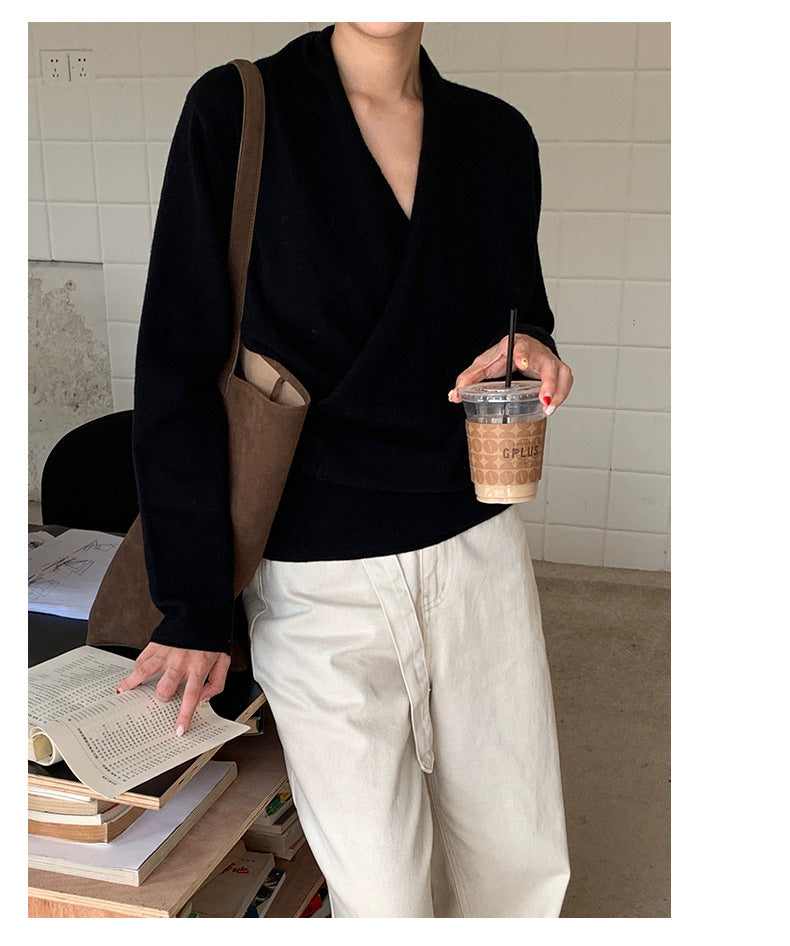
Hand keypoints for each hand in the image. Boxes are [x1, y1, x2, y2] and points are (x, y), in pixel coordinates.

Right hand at [116, 643, 230, 734]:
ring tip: (124, 692)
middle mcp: (180, 661)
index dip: (184, 715)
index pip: (191, 697)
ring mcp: (166, 652)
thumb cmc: (212, 638)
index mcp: (199, 667)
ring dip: (133, 684)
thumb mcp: (223, 660)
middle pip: (164, 688)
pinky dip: (135, 669)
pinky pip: (142, 658)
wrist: (202, 612)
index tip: (178, 730)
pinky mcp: (157, 644)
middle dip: (162, 698)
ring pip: (144, 672)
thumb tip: (203, 699)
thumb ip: (216, 683)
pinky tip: (130, 676)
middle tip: (162, 699)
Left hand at [448, 333, 572, 414]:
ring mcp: (549, 360)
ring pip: (562, 373)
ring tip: (548, 409)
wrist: (520, 347)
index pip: (521, 346)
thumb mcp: (484, 364)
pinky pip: (566, 381)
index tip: (522, 363)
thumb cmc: (502, 356)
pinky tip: (552, 406)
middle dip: (548, 382)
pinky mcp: (558, 369)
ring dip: (558, 391)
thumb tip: (454, 395)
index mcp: (516, 345)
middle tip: (543, 399)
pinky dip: (562, 394)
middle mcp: (536, 351)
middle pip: (548, 363)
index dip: (523, 354)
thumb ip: (469, 378)